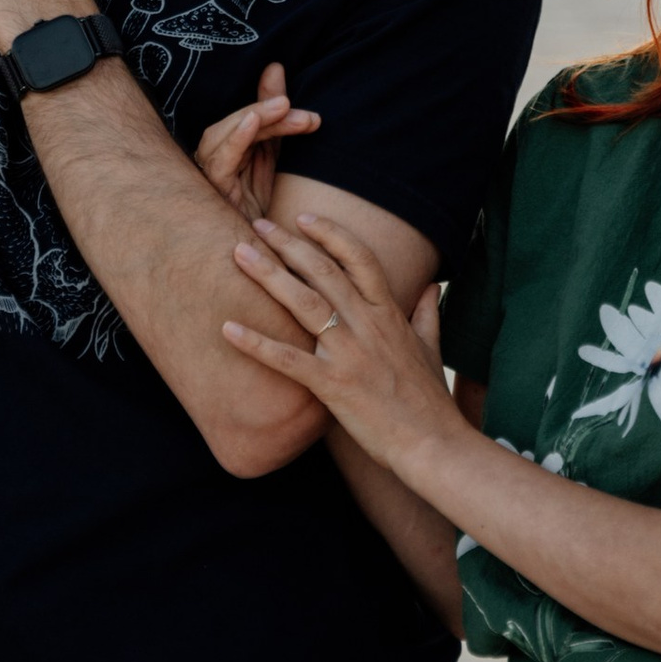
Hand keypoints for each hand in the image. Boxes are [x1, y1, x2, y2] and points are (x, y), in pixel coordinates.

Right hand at [194, 64, 321, 219]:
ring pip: (222, 137)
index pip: (248, 123)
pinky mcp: (209, 192)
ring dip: (255, 119)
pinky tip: (253, 122)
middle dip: (268, 112)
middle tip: (302, 112)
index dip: (274, 110)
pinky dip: (234, 138)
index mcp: (231, 155)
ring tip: (284, 107)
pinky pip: (218, 161)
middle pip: (234, 126)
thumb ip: (277, 119)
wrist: (266, 264)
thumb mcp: (275, 160)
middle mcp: (214, 163)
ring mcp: (208, 178)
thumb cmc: (264, 213)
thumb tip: (275, 66)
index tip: (311, 115)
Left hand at [221, 211, 462, 474]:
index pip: (359, 258)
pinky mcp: (334, 385)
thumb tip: (431, 286)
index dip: (330, 233)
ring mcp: (350, 354)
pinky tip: (227, 329)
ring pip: (304, 303)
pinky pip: (287, 359)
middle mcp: (368, 325)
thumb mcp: (433, 348)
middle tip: (257, 225)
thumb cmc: (430, 401)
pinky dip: (256, 343)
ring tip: (239, 254)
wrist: (433, 444)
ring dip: (269, 275)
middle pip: (323, 272)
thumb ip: (428, 313)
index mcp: (389, 314)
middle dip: (288, 244)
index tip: (303, 217)